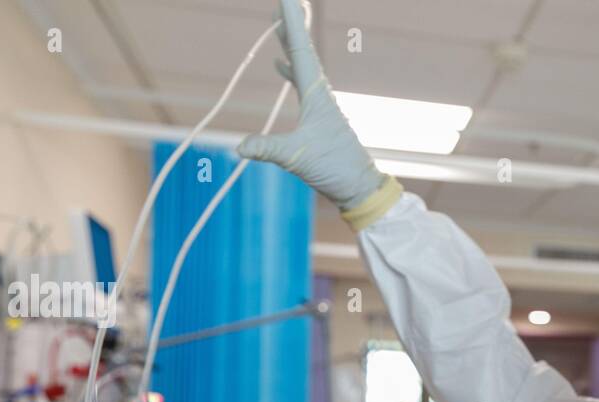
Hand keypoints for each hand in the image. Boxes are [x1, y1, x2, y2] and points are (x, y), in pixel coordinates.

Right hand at [238, 0, 391, 218]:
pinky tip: (280, 67)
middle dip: (291, 26)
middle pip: (302, 51)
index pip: (300, 52)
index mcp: (316, 95)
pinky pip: (302, 84)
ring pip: (302, 65)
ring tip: (278, 25)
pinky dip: (290, 70)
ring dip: (289, 44)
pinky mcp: (320, 117)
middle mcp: (320, 94)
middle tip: (284, 2)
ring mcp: (321, 105)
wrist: (359, 186)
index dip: (292, 24)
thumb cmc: (333, 168)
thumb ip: (267, 150)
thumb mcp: (296, 158)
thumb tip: (239, 147)